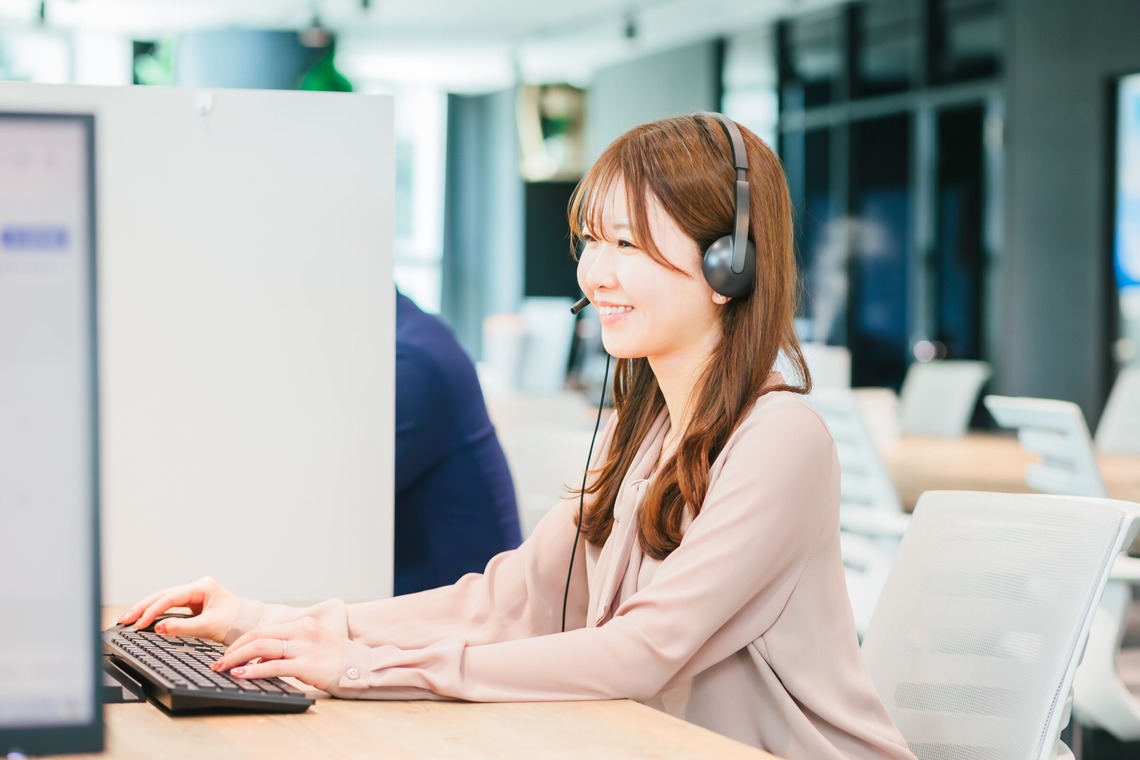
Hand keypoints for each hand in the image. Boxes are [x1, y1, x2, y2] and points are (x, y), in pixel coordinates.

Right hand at [117, 576, 240, 641]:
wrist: (250, 625)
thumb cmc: (235, 623)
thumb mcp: (208, 626)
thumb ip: (182, 627)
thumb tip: (158, 627)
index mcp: (203, 586)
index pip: (171, 598)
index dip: (153, 611)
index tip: (140, 624)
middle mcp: (198, 587)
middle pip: (164, 595)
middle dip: (143, 607)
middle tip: (124, 620)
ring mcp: (195, 594)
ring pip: (165, 599)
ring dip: (147, 609)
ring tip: (128, 619)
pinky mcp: (194, 603)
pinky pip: (171, 607)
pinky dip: (157, 613)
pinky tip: (144, 619)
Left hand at [212, 617, 341, 690]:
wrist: (357, 667)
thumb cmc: (333, 658)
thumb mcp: (309, 645)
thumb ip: (285, 647)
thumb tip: (258, 659)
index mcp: (301, 624)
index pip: (263, 630)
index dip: (240, 642)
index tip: (227, 654)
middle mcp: (301, 631)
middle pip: (258, 635)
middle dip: (234, 650)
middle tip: (219, 662)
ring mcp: (304, 647)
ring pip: (262, 647)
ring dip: (238, 658)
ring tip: (225, 668)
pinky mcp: (306, 665)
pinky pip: (273, 666)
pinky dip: (253, 670)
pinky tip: (242, 674)